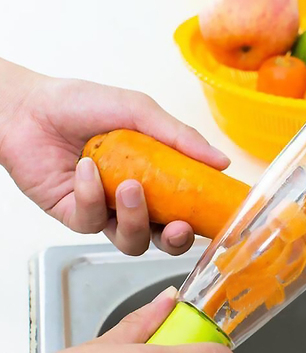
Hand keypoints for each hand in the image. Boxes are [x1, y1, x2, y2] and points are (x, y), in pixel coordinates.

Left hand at [0, 60, 229, 255]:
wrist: (29, 106)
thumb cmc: (83, 104)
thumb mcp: (140, 112)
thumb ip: (180, 138)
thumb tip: (222, 161)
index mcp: (155, 180)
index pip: (184, 211)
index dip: (198, 222)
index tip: (211, 219)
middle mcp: (132, 201)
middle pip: (161, 240)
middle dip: (173, 240)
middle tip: (176, 226)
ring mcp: (104, 212)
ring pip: (131, 240)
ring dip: (135, 218)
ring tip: (129, 186)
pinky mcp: (75, 217)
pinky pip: (91, 223)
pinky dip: (91, 196)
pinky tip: (86, 169)